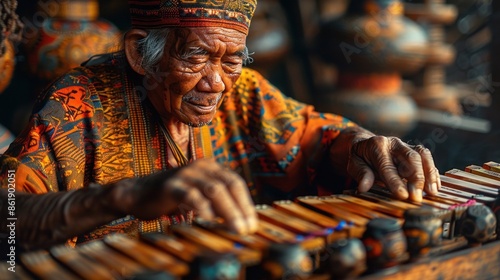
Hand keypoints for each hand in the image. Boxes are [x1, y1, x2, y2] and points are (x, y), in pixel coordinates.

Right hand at [113, 159, 257, 234]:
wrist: (138, 193)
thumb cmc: (173, 197)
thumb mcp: (200, 196)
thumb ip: (218, 203)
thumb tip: (241, 221)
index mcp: (211, 167)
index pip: (236, 183)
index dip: (246, 203)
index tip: (253, 223)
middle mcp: (201, 166)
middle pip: (228, 186)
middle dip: (241, 209)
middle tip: (247, 229)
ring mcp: (186, 174)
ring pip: (214, 190)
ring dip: (228, 211)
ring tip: (235, 228)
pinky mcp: (171, 185)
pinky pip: (191, 196)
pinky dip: (203, 209)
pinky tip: (210, 221)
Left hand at [347, 136, 440, 201]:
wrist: (366, 145)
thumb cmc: (361, 158)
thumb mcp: (354, 165)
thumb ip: (361, 174)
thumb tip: (363, 187)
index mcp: (376, 145)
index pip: (387, 165)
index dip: (395, 181)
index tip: (402, 196)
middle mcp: (394, 143)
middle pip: (410, 158)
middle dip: (416, 178)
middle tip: (417, 197)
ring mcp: (406, 145)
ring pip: (422, 155)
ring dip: (429, 174)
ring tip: (432, 192)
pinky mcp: (415, 151)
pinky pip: (427, 158)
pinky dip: (433, 172)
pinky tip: (435, 186)